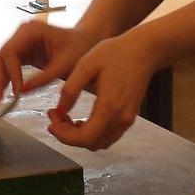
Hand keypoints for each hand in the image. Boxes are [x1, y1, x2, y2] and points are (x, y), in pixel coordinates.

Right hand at [0, 20, 105, 103]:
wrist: (87, 42)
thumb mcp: (65, 65)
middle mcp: (21, 35)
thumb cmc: (80, 48)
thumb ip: (43, 78)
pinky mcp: (23, 54)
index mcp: (31, 31)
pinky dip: (2, 83)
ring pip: (1, 64)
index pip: (10, 52)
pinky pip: (8, 69)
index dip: (10, 73)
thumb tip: (21, 92)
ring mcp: (21, 44)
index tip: (15, 92)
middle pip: (1, 58)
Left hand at [47, 35, 167, 149]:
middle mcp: (120, 119)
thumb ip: (70, 90)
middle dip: (67, 135)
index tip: (51, 120)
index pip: (83, 138)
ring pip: (99, 143)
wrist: (144, 50)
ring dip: (79, 136)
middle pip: (90, 143)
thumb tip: (59, 111)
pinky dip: (92, 133)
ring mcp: (127, 120)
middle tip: (55, 116)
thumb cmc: (115, 53)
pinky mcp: (129, 117)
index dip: (62, 135)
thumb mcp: (86, 65)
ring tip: (66, 118)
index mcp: (109, 107)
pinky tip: (82, 119)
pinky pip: (108, 136)